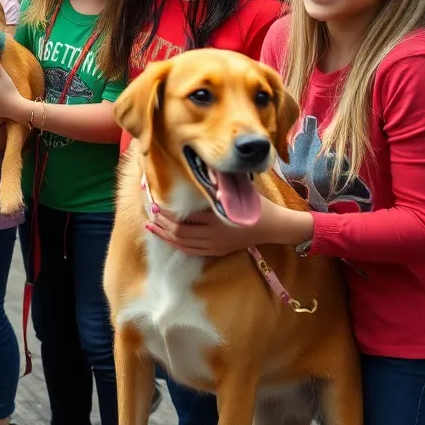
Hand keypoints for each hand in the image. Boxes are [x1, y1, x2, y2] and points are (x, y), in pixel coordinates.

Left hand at [146, 197, 310, 256]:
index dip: (167, 213)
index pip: (185, 219)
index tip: (155, 203)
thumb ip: (221, 187)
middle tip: (151, 212)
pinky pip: (191, 251)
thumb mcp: (240, 193)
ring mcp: (215, 246)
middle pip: (180, 233)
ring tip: (150, 225)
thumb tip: (203, 173)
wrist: (274, 228)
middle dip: (162, 223)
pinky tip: (166, 237)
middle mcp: (214, 236)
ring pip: (182, 243)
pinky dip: (175, 244)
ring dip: (164, 234)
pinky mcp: (216, 252)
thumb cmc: (257, 206)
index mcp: (217, 220)